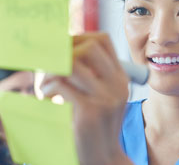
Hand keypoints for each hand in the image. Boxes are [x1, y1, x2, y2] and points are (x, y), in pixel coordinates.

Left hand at [40, 32, 131, 164]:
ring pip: (73, 63)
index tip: (63, 48)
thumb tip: (64, 50)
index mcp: (121, 78)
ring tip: (47, 85)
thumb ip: (92, 75)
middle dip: (64, 51)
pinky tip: (49, 98)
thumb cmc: (96, 126)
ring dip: (52, 70)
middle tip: (51, 66)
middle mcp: (117, 85)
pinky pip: (63, 85)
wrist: (103, 157)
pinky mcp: (90, 112)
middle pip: (89, 46)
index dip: (79, 37)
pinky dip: (49, 88)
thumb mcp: (103, 97)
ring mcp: (106, 98)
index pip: (103, 40)